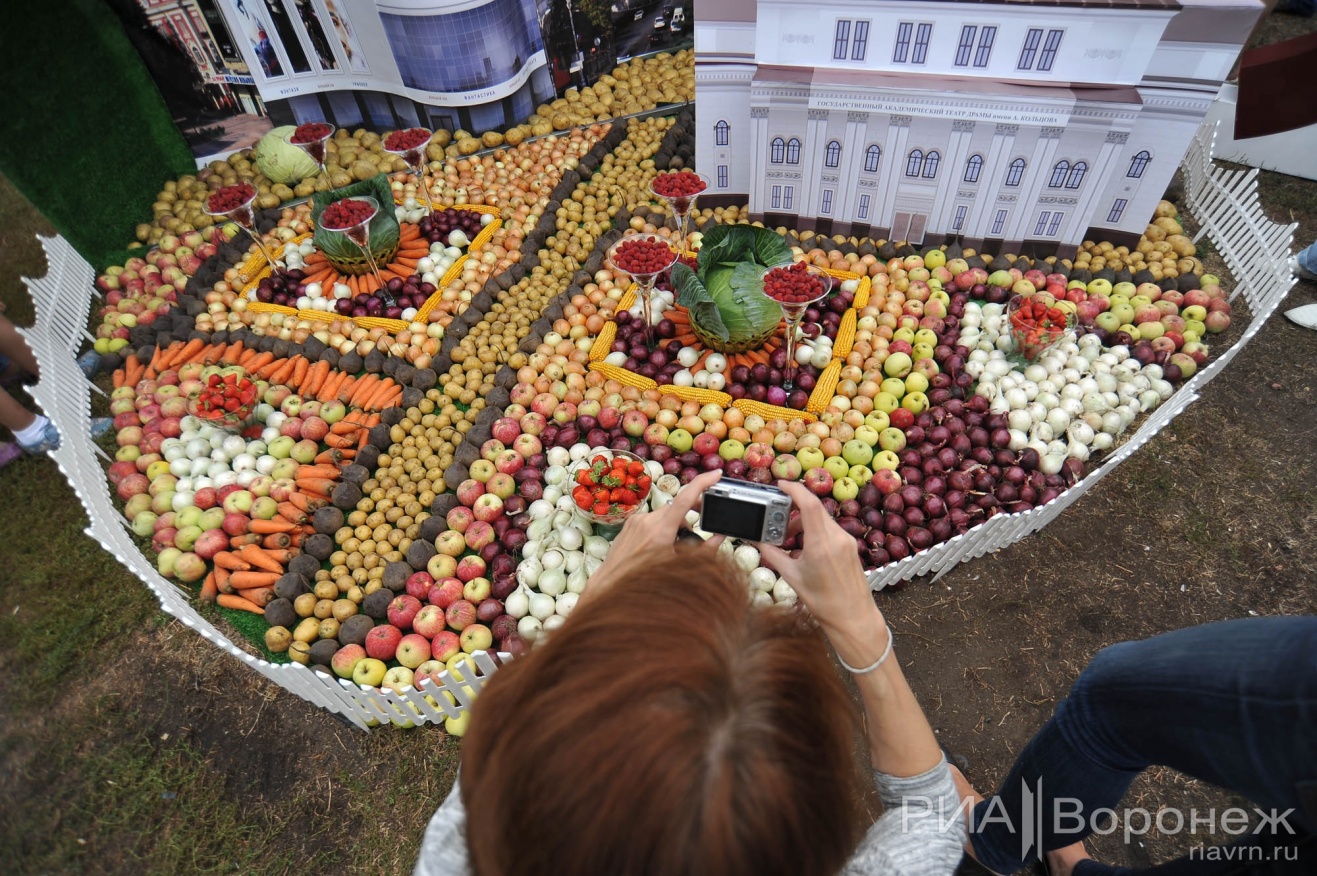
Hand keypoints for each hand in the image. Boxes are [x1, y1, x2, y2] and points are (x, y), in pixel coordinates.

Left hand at [583, 470, 723, 600]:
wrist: (613, 584)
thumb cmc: (646, 581)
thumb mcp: (680, 566)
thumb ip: (703, 551)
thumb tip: (719, 537)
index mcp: (661, 530)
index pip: (686, 498)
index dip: (703, 483)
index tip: (715, 474)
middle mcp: (648, 520)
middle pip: (677, 507)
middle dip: (690, 514)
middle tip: (700, 524)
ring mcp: (636, 521)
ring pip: (664, 514)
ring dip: (673, 523)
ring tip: (674, 544)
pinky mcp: (629, 524)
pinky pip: (650, 519)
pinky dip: (660, 527)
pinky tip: (658, 544)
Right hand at [756, 480, 882, 639]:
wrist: (853, 617)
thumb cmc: (822, 602)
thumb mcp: (792, 578)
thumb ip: (773, 555)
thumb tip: (758, 540)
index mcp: (820, 545)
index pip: (810, 504)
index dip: (795, 489)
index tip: (781, 484)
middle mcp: (837, 538)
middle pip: (814, 508)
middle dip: (795, 507)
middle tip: (778, 516)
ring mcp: (847, 541)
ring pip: (822, 518)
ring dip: (804, 520)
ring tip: (789, 536)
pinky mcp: (851, 546)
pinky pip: (830, 529)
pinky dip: (815, 529)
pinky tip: (805, 545)